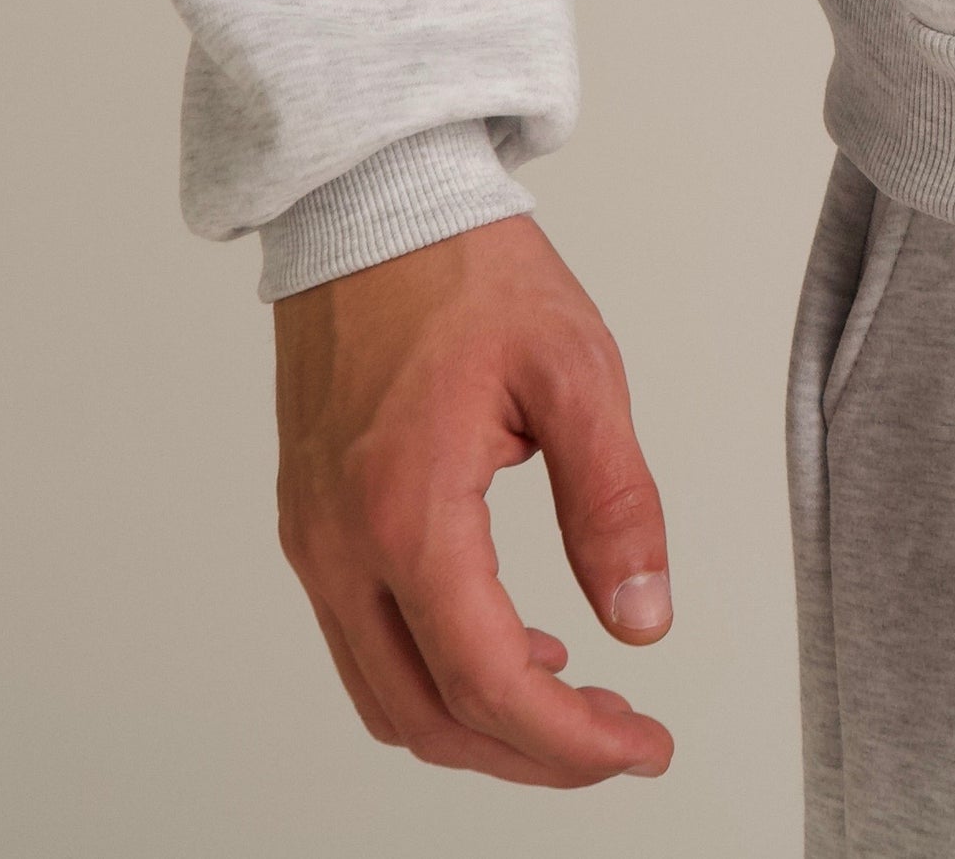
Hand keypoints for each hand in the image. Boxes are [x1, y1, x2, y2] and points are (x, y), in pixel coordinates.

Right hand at [272, 212, 674, 785]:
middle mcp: (338, 544)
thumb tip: (645, 620)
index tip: (644, 749)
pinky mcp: (309, 517)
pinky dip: (433, 671)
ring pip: (386, 692)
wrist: (373, 201)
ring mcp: (312, 535)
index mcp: (407, 511)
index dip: (570, 744)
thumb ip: (614, 502)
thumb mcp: (574, 370)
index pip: (487, 684)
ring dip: (478, 721)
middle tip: (622, 738)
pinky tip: (506, 640)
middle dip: (531, 753)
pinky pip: (362, 639)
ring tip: (574, 700)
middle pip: (427, 716)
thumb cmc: (467, 270)